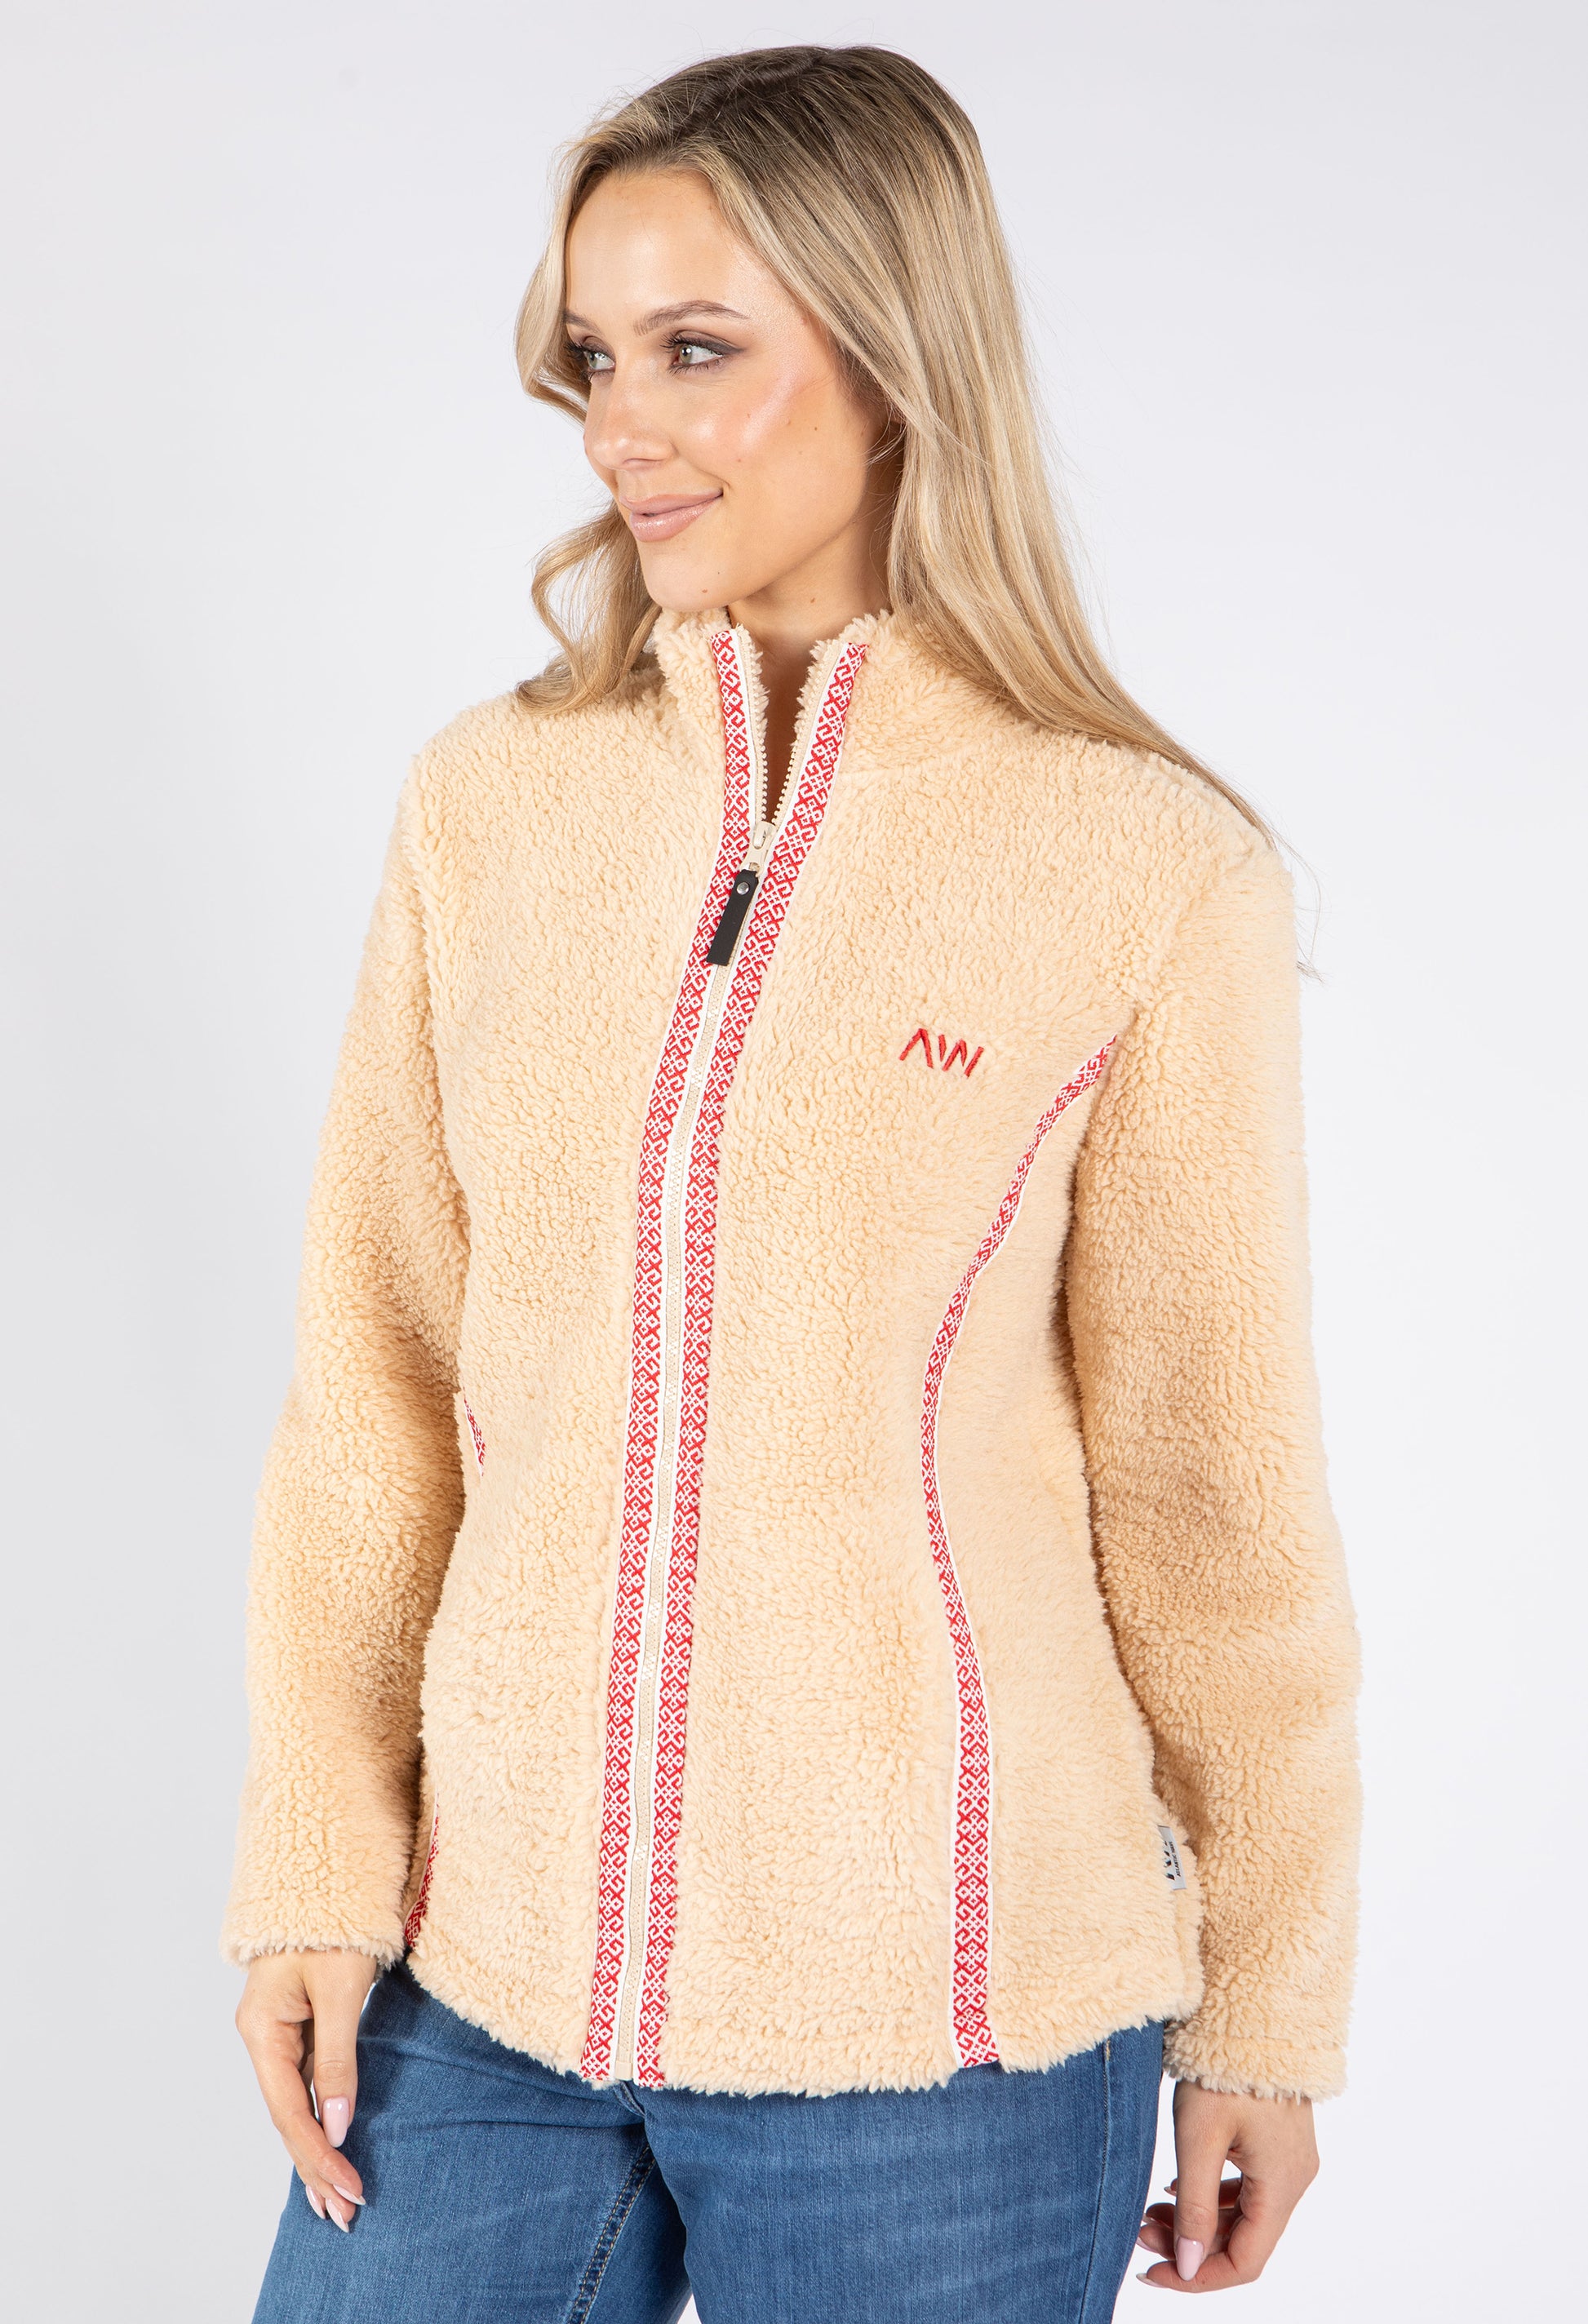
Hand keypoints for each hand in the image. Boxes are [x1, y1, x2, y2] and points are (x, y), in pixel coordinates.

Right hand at [236, 1949, 378, 2228]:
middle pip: (288, 2116)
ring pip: (297, 2104)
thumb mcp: (342, 1987)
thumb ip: (339, 2056)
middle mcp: (264, 2036)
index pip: (290, 2109)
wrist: (323, 1873)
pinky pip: (307, 2084)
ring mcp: (280, 2033)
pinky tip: (331, 2146)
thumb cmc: (333, 1922)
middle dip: (315, 2167)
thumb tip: (338, 2122)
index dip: (318, 2154)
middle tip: (344, 2215)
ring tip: (337, 2199)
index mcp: (262, 2028)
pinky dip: (321, 2117)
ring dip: (318, 2150)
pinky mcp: (299, 2027)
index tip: (348, 2188)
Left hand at [1135, 2081, 1318, 2290]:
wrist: (1254, 2009)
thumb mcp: (1199, 2138)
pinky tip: (1176, 2189)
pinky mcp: (1277, 2142)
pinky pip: (1246, 2187)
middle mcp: (1293, 2179)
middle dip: (1191, 2247)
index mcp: (1282, 2184)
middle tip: (1139, 2235)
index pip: (1246, 2261)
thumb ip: (1195, 2207)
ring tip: (1149, 2214)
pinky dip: (1212, 2197)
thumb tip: (1187, 2268)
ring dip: (1198, 2222)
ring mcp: (1288, 2160)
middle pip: (1243, 2239)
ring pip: (1243, 2214)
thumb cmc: (1224, 2067)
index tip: (1152, 2271)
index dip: (1198, 2277)